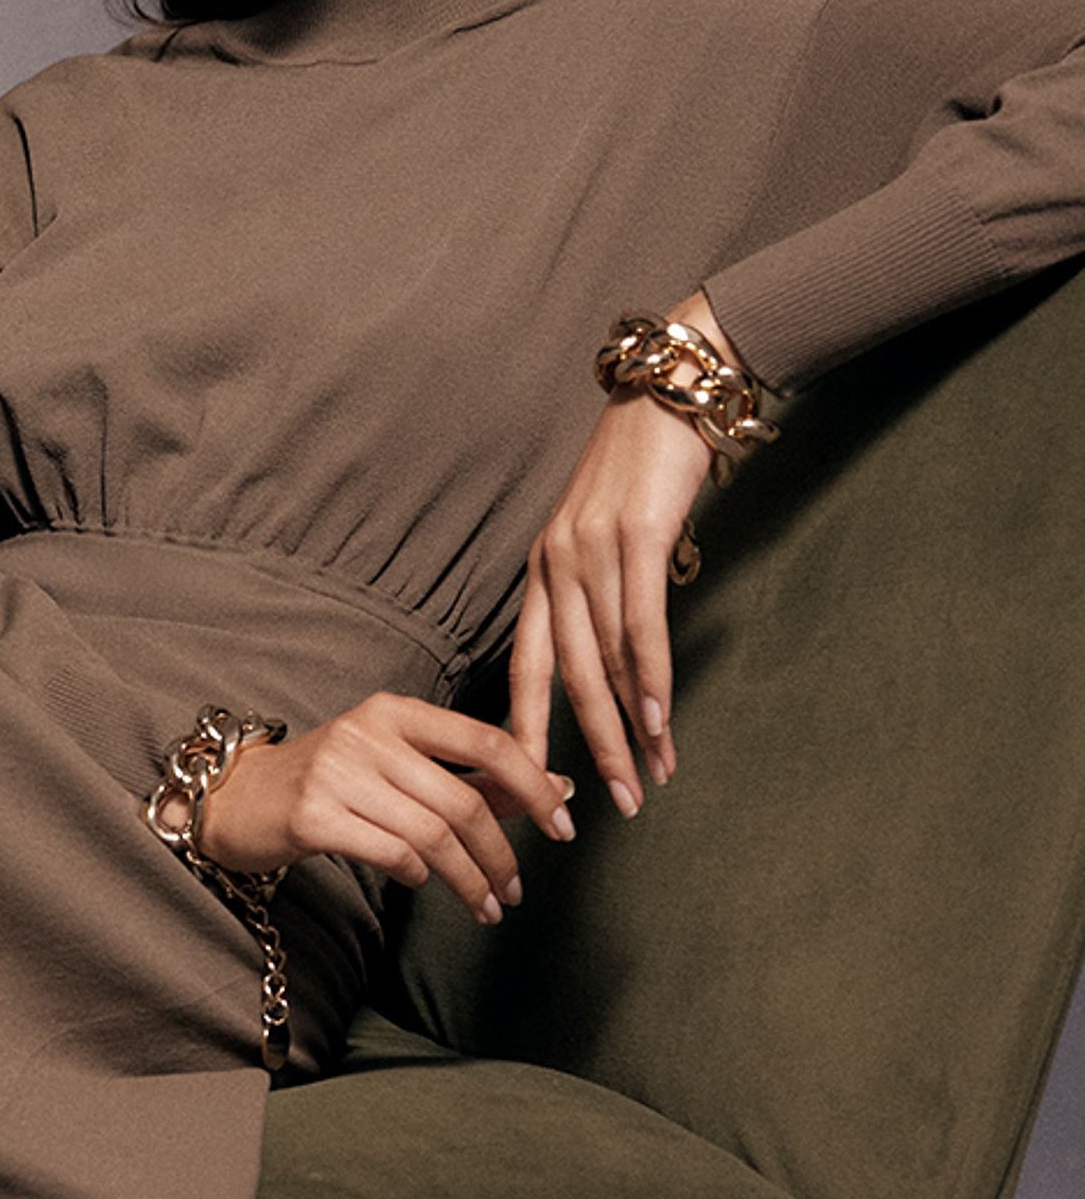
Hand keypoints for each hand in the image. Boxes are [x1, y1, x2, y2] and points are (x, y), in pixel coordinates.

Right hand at [199, 692, 575, 925]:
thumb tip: (554, 790)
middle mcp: (367, 734)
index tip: (562, 824)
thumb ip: (469, 777)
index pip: (485, 740)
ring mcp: (336, 773)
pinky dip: (417, 874)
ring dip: (468, 878)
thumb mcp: (397, 767)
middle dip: (500, 853)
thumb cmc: (326, 785)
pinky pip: (390, 852)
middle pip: (462, 800)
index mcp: (395, 712)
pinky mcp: (311, 816)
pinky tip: (423, 884)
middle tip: (516, 890)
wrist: (234, 798)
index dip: (533, 785)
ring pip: (431, 833)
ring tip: (486, 906)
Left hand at [507, 289, 724, 814]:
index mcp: (540, 572)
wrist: (673, 388)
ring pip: (603, 665)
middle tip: (595, 811)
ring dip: (627, 731)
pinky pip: (639, 627)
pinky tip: (661, 722)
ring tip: (646, 779)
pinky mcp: (637, 540)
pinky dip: (650, 682)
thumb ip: (599, 591)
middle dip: (579, 753)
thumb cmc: (645, 466)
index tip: (528, 791)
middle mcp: (554, 567)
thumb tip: (617, 656)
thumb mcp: (605, 532)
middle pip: (560, 683)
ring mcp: (592, 553)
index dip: (525, 734)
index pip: (524, 669)